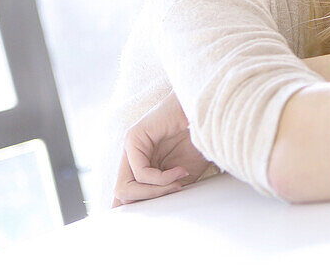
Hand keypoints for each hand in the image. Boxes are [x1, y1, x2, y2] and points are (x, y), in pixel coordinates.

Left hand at [112, 92, 211, 206]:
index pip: (123, 196)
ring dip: (155, 192)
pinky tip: (180, 171)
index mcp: (139, 165)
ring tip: (179, 183)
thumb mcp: (180, 177)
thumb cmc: (197, 143)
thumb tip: (151, 214)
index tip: (158, 215)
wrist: (208, 115)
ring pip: (125, 188)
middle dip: (148, 202)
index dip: (134, 209)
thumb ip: (165, 192)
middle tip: (175, 194)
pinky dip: (163, 178)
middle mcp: (129, 157)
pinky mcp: (133, 138)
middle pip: (121, 196)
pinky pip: (141, 172)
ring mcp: (129, 147)